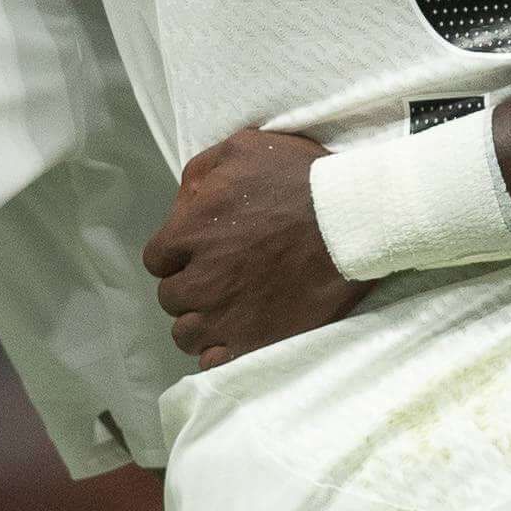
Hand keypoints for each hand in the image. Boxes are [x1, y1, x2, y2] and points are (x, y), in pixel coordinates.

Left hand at [144, 127, 366, 367]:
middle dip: (188, 286)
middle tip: (219, 276)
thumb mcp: (243, 148)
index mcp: (192, 232)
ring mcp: (227, 316)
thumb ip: (201, 172)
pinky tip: (237, 334)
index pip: (156, 260)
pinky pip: (214, 362)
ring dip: (200, 321)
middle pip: (170, 298)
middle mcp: (202, 279)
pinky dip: (219, 352)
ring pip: (186, 334)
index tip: (199, 252)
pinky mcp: (255, 342)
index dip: (175, 255)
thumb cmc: (302, 179)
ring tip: (227, 308)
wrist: (355, 220)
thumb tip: (181, 204)